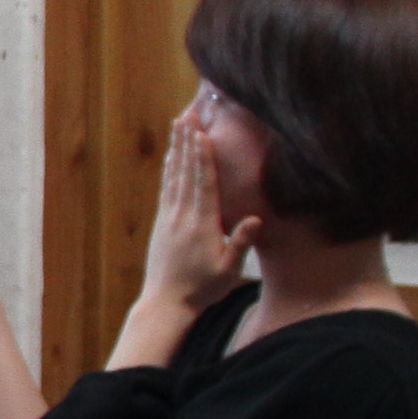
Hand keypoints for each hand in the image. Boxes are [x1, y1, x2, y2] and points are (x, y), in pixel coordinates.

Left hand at [136, 97, 260, 316]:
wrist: (166, 302)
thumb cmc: (202, 288)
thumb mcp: (228, 270)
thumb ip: (241, 243)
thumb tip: (255, 218)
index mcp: (202, 225)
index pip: (204, 185)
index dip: (203, 158)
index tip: (202, 134)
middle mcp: (183, 216)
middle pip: (186, 172)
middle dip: (187, 142)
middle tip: (187, 115)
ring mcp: (169, 217)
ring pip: (174, 176)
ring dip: (177, 149)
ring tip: (178, 125)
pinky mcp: (162, 222)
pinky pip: (166, 188)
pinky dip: (169, 168)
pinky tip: (171, 155)